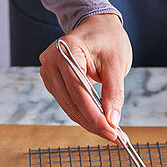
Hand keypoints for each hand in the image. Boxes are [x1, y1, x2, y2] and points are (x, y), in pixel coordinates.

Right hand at [38, 14, 131, 141]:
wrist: (98, 28)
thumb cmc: (108, 40)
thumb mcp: (117, 64)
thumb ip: (114, 93)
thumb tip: (112, 121)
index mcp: (66, 51)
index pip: (78, 91)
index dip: (95, 116)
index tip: (113, 133)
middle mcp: (51, 62)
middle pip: (71, 103)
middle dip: (95, 124)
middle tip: (117, 139)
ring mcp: (49, 72)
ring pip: (69, 108)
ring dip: (90, 124)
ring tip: (113, 134)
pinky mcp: (54, 82)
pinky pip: (69, 104)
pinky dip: (85, 116)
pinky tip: (101, 124)